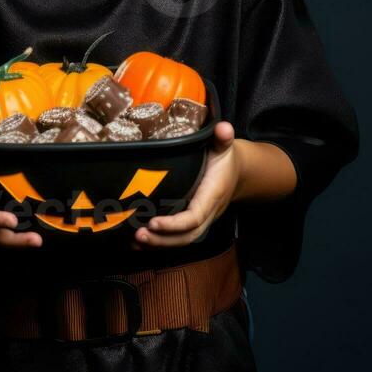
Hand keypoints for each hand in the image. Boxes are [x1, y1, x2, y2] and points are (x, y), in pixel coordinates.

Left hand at [130, 121, 239, 249]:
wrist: (237, 173)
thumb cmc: (224, 159)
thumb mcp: (224, 146)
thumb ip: (222, 138)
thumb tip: (223, 128)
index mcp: (211, 195)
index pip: (194, 217)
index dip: (174, 224)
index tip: (153, 222)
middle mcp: (207, 213)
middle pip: (186, 236)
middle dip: (163, 240)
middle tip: (138, 235)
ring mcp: (200, 220)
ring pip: (182, 240)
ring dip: (159, 244)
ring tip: (134, 241)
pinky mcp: (192, 222)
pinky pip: (177, 237)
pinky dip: (159, 242)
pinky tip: (138, 243)